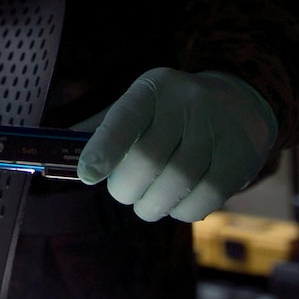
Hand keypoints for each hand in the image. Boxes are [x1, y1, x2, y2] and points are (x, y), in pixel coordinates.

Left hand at [75, 68, 276, 222]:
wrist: (240, 101)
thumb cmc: (172, 112)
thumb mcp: (140, 107)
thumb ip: (103, 128)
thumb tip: (58, 151)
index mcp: (153, 88)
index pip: (123, 118)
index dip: (102, 150)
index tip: (86, 176)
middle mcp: (187, 102)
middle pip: (147, 159)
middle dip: (126, 188)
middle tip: (124, 194)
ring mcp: (216, 128)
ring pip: (176, 182)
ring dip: (153, 205)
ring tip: (147, 205)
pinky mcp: (240, 155)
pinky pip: (206, 197)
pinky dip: (183, 210)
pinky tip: (176, 205)